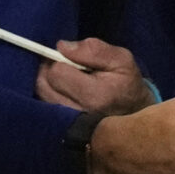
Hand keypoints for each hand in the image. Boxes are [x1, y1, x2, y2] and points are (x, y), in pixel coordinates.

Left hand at [34, 37, 150, 115]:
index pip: (58, 72)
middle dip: (51, 70)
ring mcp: (67, 123)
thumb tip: (62, 46)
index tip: (72, 59)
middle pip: (44, 84)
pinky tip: (62, 89)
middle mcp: (78, 113)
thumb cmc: (126, 83)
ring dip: (48, 81)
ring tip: (65, 78)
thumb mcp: (121, 59)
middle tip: (67, 66)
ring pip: (41, 94)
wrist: (133, 113)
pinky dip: (48, 92)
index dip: (61, 59)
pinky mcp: (60, 127)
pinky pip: (42, 104)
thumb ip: (94, 49)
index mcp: (95, 96)